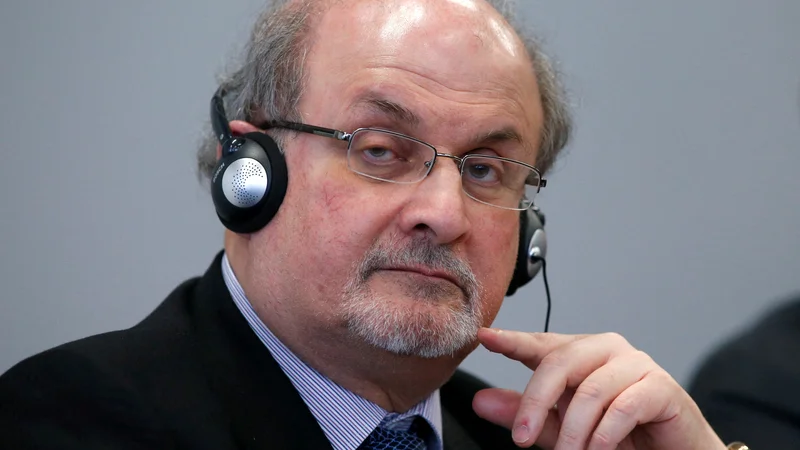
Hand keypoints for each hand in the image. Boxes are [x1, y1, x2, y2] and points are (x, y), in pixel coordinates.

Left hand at [472, 329, 725, 449]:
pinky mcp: (660, 386)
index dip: (511, 340)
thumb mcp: (562, 429)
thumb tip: (481, 402)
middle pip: (559, 362)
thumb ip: (527, 415)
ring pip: (590, 390)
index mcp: (579, 354)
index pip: (539, 343)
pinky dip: (605, 434)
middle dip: (535, 403)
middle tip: (521, 439)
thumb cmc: (618, 437)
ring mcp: (635, 363)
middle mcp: (605, 349)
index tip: (483, 338)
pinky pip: (624, 406)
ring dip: (574, 431)